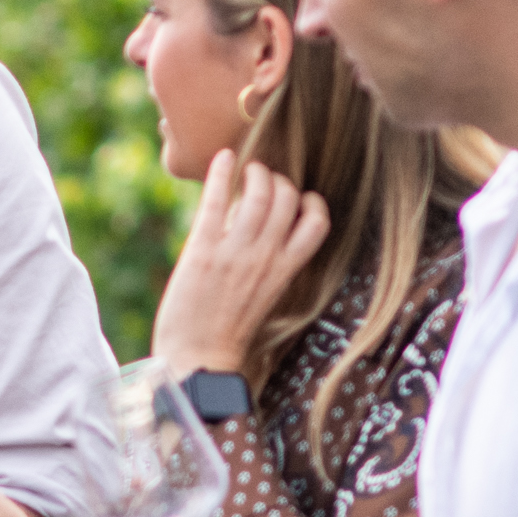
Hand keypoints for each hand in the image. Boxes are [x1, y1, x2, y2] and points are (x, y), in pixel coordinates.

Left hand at [149, 148, 329, 376]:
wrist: (200, 358)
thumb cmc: (229, 330)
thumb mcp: (264, 295)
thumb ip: (271, 264)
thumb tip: (267, 231)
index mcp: (286, 272)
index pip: (318, 223)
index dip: (311, 202)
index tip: (296, 199)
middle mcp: (266, 258)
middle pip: (288, 198)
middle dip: (278, 179)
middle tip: (263, 179)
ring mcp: (236, 253)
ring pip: (259, 192)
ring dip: (254, 171)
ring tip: (246, 169)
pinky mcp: (203, 251)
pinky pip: (216, 201)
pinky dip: (220, 172)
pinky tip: (220, 158)